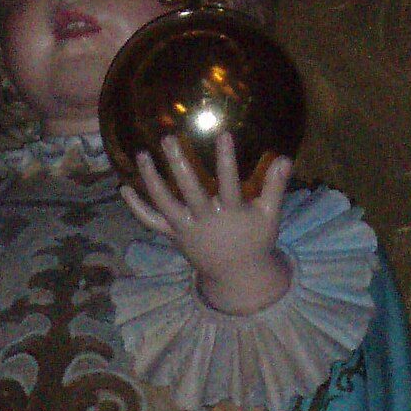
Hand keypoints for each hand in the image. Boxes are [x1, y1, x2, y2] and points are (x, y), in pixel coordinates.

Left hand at [121, 132, 291, 316]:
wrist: (236, 276)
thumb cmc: (255, 241)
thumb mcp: (269, 216)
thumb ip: (276, 186)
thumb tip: (286, 157)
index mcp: (231, 214)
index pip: (229, 182)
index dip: (226, 159)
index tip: (223, 133)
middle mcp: (205, 220)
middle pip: (189, 190)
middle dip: (178, 164)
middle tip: (167, 138)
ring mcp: (186, 228)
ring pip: (164, 203)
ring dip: (151, 180)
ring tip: (141, 155)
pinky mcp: (174, 235)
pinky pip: (151, 222)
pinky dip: (137, 207)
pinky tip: (124, 188)